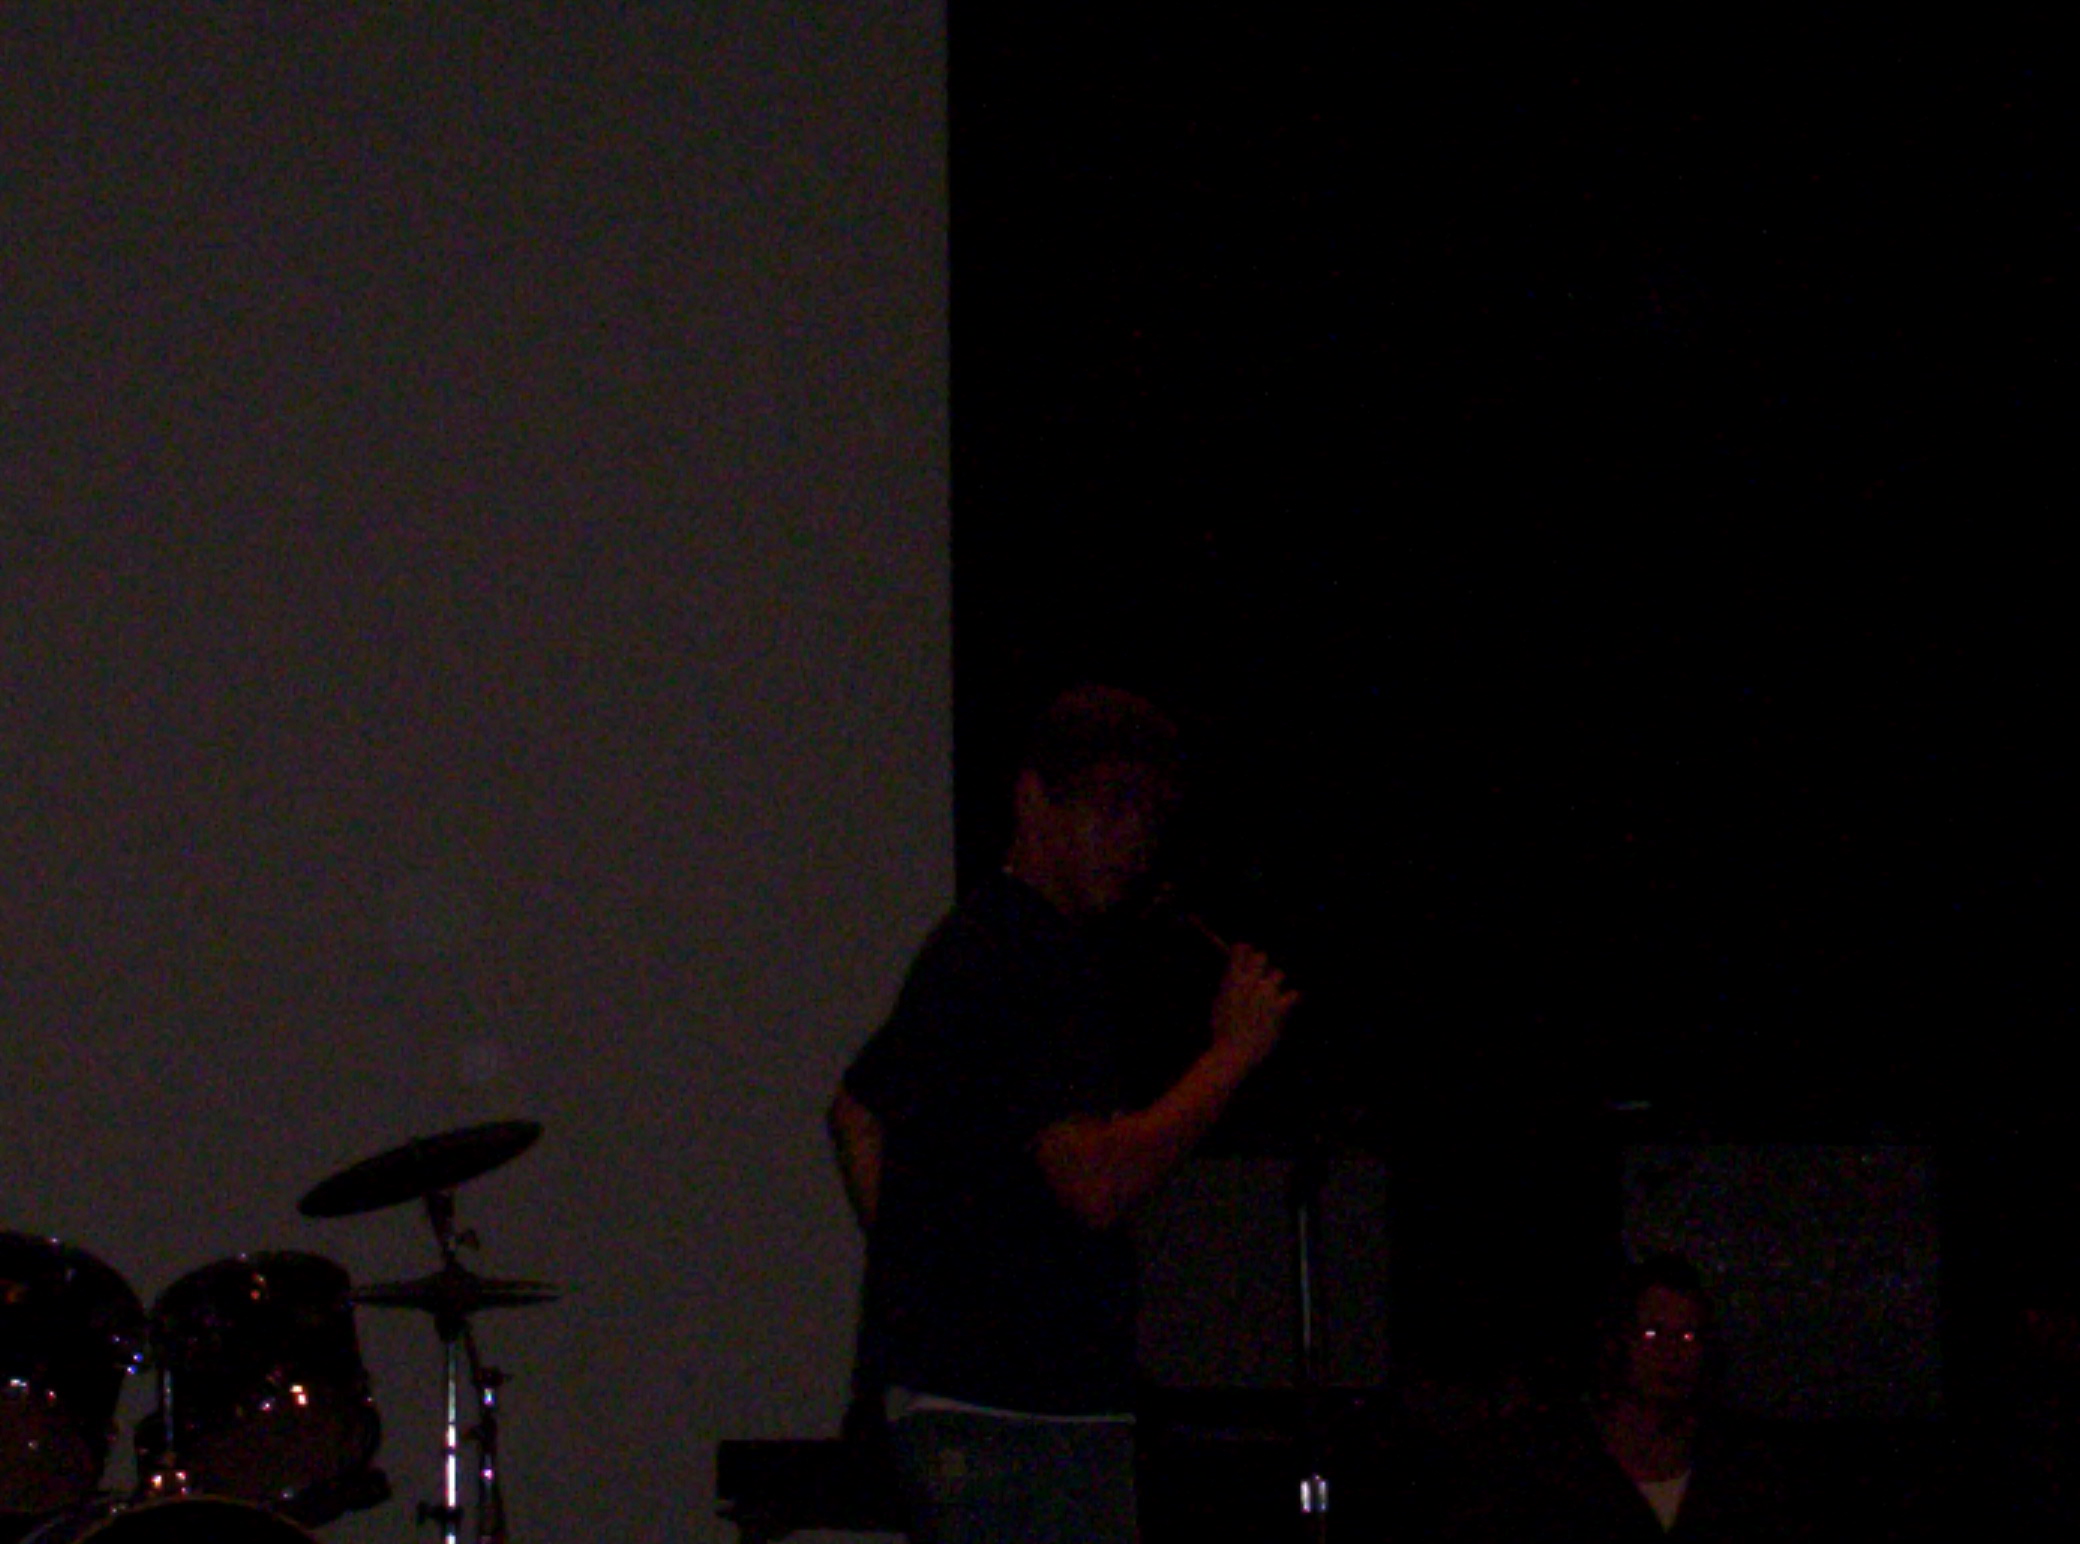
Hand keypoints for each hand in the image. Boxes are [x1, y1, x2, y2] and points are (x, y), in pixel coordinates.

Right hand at [1209, 943, 1298, 1071]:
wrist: (1233, 1052)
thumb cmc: (1223, 1031)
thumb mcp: (1219, 1003)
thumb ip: (1228, 985)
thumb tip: (1235, 973)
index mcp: (1231, 980)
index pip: (1240, 950)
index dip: (1245, 950)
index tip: (1247, 953)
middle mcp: (1249, 981)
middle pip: (1261, 957)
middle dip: (1262, 966)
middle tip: (1261, 977)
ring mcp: (1266, 993)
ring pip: (1278, 974)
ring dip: (1275, 984)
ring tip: (1270, 997)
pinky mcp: (1280, 1007)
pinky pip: (1293, 994)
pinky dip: (1290, 999)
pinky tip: (1286, 1005)